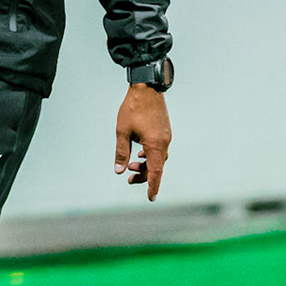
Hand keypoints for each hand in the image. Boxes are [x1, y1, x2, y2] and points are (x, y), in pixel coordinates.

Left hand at [114, 84, 170, 202]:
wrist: (147, 87)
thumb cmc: (133, 108)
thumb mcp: (122, 131)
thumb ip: (121, 152)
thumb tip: (119, 170)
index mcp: (154, 144)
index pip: (156, 172)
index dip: (153, 186)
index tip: (150, 198)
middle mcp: (164, 142)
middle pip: (157, 167)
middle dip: (145, 176)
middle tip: (130, 179)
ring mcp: (166, 136)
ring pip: (159, 158)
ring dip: (147, 165)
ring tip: (133, 165)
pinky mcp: (165, 130)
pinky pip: (160, 149)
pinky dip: (151, 155)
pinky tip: (140, 153)